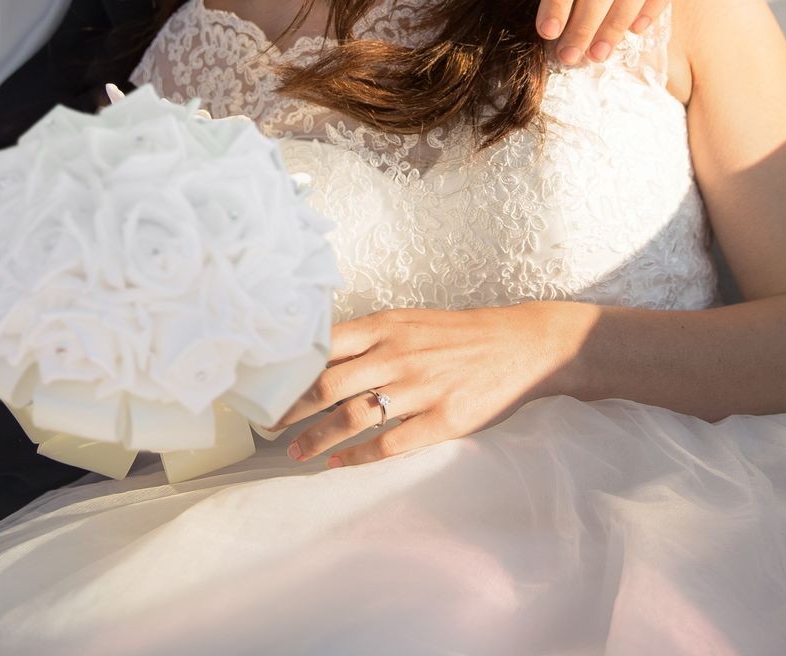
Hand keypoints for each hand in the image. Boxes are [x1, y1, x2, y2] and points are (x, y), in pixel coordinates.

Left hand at [271, 303, 585, 468]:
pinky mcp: (442, 419)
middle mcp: (398, 355)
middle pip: (327, 385)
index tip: (263, 386)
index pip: (322, 346)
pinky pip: (388, 444)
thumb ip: (368, 340)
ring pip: (352, 417)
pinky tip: (339, 463)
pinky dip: (357, 457)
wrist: (522, 345)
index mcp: (387, 326)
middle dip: (290, 410)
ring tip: (294, 453)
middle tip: (267, 427)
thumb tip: (316, 360)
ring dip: (316, 438)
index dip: (288, 369)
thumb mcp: (410, 323)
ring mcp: (420, 388)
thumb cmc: (459, 335)